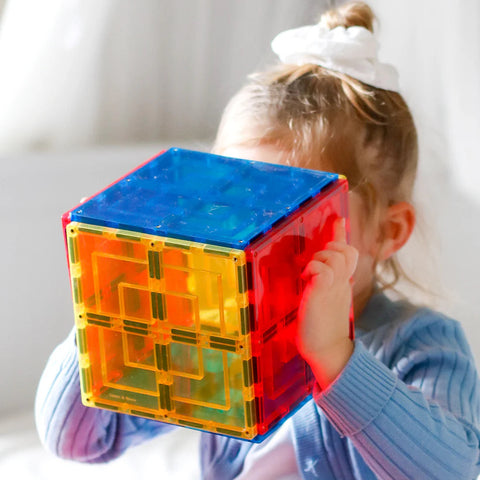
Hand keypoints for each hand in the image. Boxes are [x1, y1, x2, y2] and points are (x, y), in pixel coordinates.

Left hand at [297, 217, 357, 388]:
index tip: (339, 219)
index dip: (341, 234)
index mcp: (342, 283)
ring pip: (334, 256)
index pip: (348, 252)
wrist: (328, 351)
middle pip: (346, 250)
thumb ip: (325, 284)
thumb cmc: (322, 327)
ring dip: (320, 258)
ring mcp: (333, 288)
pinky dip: (313, 269)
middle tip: (315, 264)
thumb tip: (316, 274)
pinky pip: (322, 270)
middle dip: (331, 247)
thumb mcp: (326, 300)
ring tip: (309, 274)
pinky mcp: (322, 295)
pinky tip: (307, 279)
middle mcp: (341, 282)